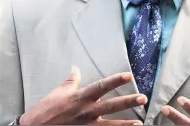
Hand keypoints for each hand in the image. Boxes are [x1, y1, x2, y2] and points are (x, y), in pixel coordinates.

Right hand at [19, 66, 146, 124]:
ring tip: (140, 124)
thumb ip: (71, 81)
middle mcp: (86, 111)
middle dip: (128, 102)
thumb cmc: (46, 109)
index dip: (116, 80)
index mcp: (80, 97)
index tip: (129, 76)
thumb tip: (76, 69)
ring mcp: (86, 125)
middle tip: (142, 98)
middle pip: (111, 105)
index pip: (102, 86)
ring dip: (125, 125)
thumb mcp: (59, 92)